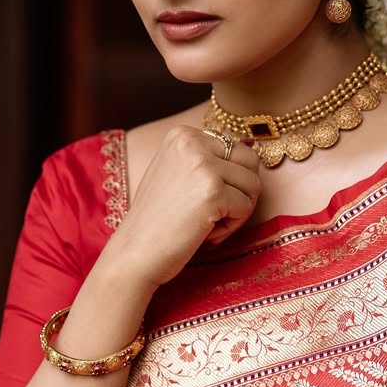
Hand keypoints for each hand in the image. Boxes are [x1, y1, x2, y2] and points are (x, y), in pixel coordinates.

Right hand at [109, 125, 260, 289]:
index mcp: (183, 134)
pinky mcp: (213, 192)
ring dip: (237, 211)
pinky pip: (246, 207)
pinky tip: (205, 234)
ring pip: (253, 185)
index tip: (202, 201)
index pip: (236, 147)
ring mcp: (203, 165)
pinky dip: (232, 227)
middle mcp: (192, 142)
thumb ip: (207, 159)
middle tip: (214, 215)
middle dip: (241, 192)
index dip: (229, 181)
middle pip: (250, 161)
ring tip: (207, 224)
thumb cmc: (157, 220)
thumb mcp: (177, 174)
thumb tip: (252, 149)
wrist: (134, 253)